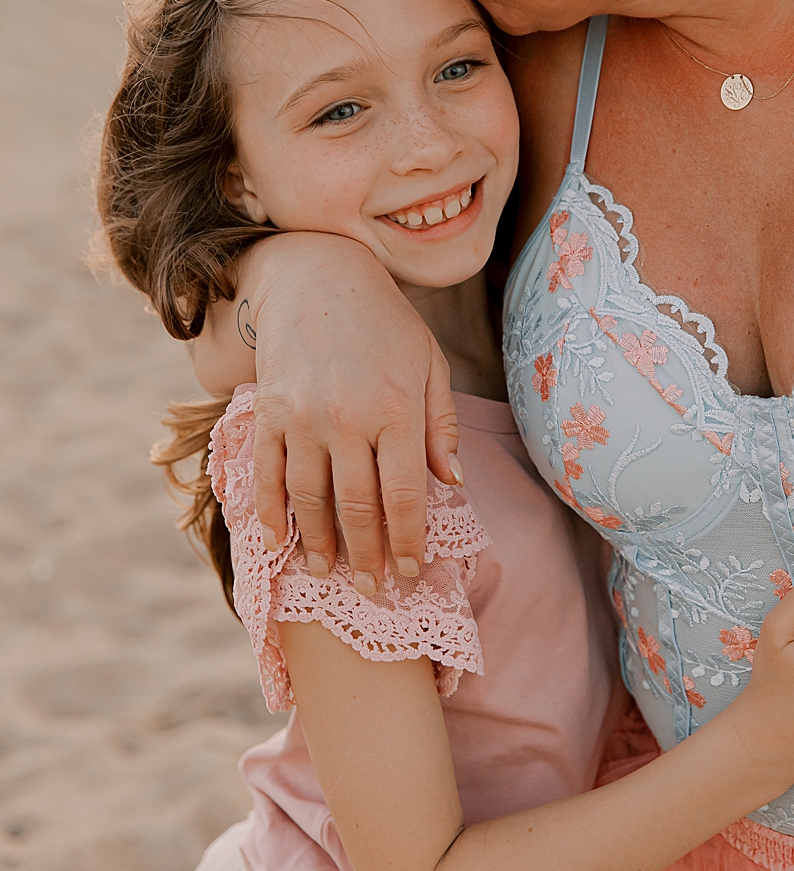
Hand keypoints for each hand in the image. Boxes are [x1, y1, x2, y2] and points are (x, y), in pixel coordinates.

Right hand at [248, 235, 460, 592]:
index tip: (412, 572)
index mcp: (397, 409)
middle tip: (375, 590)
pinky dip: (271, 514)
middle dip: (367, 555)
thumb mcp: (430, 365)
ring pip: (310, 499)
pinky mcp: (268, 413)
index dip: (409, 540)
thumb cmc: (387, 324)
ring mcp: (303, 418)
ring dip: (318, 544)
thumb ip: (440, 426)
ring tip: (327, 573)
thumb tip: (451, 484)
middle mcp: (348, 418)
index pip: (405, 493)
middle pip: (357, 506)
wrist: (319, 279)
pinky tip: (279, 542)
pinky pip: (266, 475)